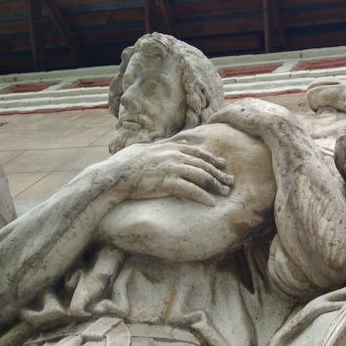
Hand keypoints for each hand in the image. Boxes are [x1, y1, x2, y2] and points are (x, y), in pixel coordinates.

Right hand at [111, 141, 233, 205]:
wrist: (114, 175)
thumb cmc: (125, 163)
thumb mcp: (144, 149)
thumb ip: (159, 146)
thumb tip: (167, 143)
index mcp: (170, 147)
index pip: (197, 152)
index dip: (212, 158)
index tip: (222, 164)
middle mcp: (174, 156)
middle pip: (203, 165)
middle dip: (219, 174)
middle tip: (230, 181)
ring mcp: (172, 169)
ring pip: (202, 177)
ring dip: (216, 185)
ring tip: (225, 192)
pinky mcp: (168, 183)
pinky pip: (192, 190)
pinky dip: (204, 196)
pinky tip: (212, 203)